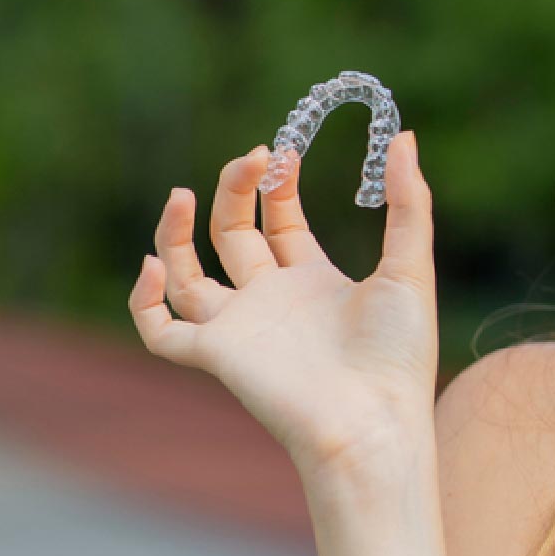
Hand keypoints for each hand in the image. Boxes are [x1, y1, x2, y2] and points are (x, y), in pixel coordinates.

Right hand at [128, 131, 438, 479]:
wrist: (375, 419)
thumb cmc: (399, 354)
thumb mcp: (410, 265)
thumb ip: (409, 203)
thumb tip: (405, 136)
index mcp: (315, 281)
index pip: (280, 221)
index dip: (276, 184)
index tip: (280, 150)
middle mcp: (272, 301)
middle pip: (233, 235)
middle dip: (236, 191)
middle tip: (251, 157)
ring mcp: (240, 328)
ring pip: (186, 276)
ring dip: (174, 234)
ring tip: (180, 193)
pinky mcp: (215, 356)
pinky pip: (160, 330)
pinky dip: (144, 300)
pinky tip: (154, 264)